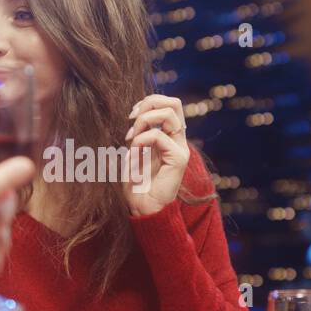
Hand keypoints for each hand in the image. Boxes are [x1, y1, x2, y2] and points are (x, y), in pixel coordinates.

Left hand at [123, 95, 189, 216]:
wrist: (142, 208)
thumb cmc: (135, 183)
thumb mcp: (133, 151)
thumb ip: (138, 133)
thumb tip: (135, 114)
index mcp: (169, 136)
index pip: (169, 104)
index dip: (148, 102)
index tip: (130, 116)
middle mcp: (178, 140)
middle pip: (174, 103)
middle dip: (149, 104)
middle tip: (132, 120)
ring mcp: (180, 148)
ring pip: (169, 114)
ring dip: (144, 121)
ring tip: (132, 138)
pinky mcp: (178, 159)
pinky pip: (159, 136)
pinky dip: (141, 141)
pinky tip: (134, 155)